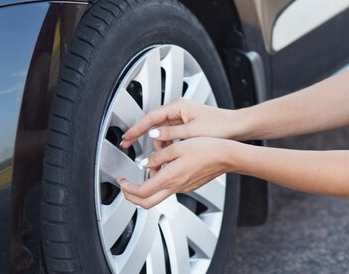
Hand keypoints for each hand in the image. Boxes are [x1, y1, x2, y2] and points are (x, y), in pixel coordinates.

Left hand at [117, 137, 231, 208]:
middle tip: (125, 187)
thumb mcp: (177, 147)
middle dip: (132, 197)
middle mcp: (175, 187)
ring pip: (158, 194)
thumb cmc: (206, 149)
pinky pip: (170, 187)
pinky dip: (161, 180)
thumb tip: (145, 162)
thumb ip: (158, 156)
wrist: (226, 156)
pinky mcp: (188, 185)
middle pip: (147, 202)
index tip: (122, 181)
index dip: (127, 188)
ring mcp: (183, 188)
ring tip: (150, 165)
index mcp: (170, 178)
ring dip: (148, 185)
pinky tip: (164, 166)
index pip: (142, 191)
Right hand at [119, 97, 241, 149]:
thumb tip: (154, 134)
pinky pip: (171, 136)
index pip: (150, 117)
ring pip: (163, 133)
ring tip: (160, 159)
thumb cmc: (220, 125)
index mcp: (178, 106)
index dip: (137, 128)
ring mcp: (183, 118)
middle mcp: (179, 110)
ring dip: (160, 146)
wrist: (236, 127)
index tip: (127, 137)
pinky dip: (168, 146)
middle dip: (147, 140)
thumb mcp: (192, 132)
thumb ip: (171, 133)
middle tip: (134, 150)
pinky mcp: (187, 126)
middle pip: (155, 126)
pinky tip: (169, 156)